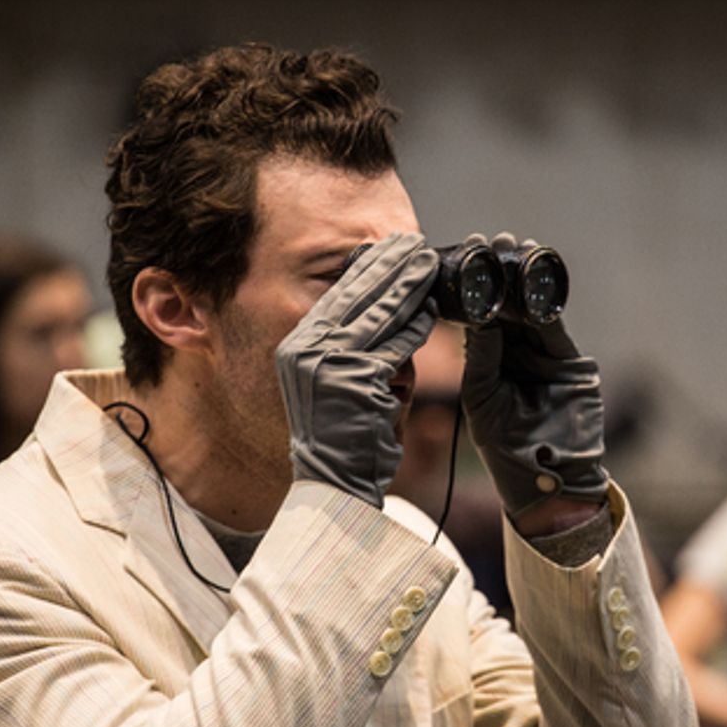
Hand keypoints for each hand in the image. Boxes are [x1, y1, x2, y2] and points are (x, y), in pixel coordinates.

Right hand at [276, 233, 437, 506]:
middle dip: (389, 267)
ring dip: (408, 288)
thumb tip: (386, 302)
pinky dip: (415, 328)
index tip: (389, 248)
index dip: (366, 269)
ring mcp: (328, 365)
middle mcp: (304, 351)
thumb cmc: (343, 433)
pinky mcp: (357, 381)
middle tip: (415, 244)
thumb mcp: (337, 379)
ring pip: (378, 316)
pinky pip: (394, 346)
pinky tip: (431, 310)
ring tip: (428, 267)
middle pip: (356, 297)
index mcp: (296, 346)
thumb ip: (349, 343)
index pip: (336, 297)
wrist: (335, 482)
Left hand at [460, 233, 607, 518]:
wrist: (547, 482)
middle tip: (493, 240)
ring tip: (517, 248)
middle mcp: (520, 354)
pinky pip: (557, 331)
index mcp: (492, 361)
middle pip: (510, 304)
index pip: (482, 316)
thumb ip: (481, 359)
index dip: (475, 287)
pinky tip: (535, 284)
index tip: (465, 257)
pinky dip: (547, 308)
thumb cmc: (507, 448)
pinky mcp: (572, 365)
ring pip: (535, 310)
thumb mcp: (483, 399)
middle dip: (502, 272)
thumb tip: (478, 318)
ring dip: (526, 281)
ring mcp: (548, 357)